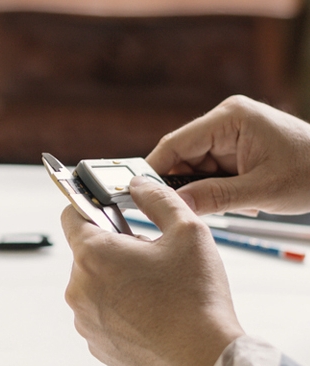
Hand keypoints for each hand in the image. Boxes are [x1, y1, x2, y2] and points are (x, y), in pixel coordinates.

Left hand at [61, 177, 244, 365]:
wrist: (204, 361)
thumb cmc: (196, 298)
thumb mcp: (187, 231)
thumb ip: (157, 199)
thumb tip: (138, 185)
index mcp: (92, 255)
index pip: (71, 215)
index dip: (91, 206)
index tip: (108, 209)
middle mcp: (78, 288)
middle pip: (87, 254)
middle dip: (114, 249)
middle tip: (151, 257)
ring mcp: (83, 320)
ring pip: (94, 285)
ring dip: (117, 280)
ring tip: (155, 291)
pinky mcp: (95, 344)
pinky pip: (101, 315)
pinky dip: (119, 310)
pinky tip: (150, 316)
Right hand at [146, 95, 309, 215]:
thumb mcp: (261, 190)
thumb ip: (214, 197)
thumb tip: (174, 205)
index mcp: (230, 119)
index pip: (174, 145)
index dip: (152, 172)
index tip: (136, 197)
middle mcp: (224, 122)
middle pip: (179, 158)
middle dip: (181, 187)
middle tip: (187, 213)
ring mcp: (228, 136)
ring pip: (192, 169)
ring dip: (202, 192)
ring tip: (233, 204)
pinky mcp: (232, 150)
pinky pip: (207, 174)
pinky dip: (215, 192)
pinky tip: (239, 200)